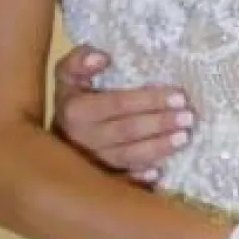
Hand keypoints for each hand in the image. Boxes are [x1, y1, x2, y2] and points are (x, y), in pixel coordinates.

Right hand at [52, 44, 193, 183]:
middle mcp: (82, 138)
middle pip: (126, 131)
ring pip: (127, 157)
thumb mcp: (67, 76)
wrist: (50, 142)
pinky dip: (138, 179)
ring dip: (157, 149)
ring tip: (183, 139)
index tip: (178, 96)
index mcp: (76, 111)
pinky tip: (158, 174)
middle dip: (160, 124)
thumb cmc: (71, 102)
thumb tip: (102, 57)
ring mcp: (90, 162)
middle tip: (188, 118)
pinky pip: (119, 182)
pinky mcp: (97, 180)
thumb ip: (79, 61)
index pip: (118, 104)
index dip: (148, 100)